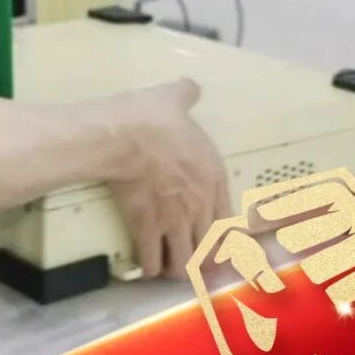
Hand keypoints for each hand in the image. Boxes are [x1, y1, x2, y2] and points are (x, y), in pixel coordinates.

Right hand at [103, 78, 229, 277]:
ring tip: (166, 266)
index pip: (228, 222)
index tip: (214, 245)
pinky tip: (145, 264)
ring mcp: (175, 220)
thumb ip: (187, 95)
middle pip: (208, 250)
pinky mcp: (147, 229)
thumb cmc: (155, 116)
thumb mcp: (176, 98)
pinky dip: (149, 267)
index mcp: (213, 177)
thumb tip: (190, 87)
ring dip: (176, 268)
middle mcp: (200, 205)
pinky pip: (152, 262)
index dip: (221, 239)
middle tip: (187, 259)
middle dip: (199, 259)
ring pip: (183, 263)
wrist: (126, 135)